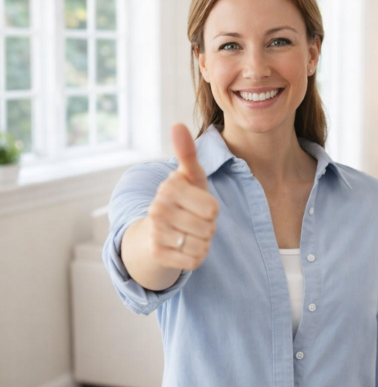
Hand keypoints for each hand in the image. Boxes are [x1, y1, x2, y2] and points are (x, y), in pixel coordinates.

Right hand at [146, 123, 219, 271]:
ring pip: (202, 245)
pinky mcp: (157, 253)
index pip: (212, 209)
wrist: (157, 229)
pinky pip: (194, 261)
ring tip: (189, 232)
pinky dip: (195, 256)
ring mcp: (155, 232)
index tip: (198, 204)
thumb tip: (177, 125)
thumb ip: (188, 153)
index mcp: (169, 187)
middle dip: (208, 227)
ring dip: (202, 242)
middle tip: (194, 221)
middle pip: (208, 228)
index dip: (212, 210)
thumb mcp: (190, 176)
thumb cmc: (184, 198)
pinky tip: (183, 247)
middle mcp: (157, 208)